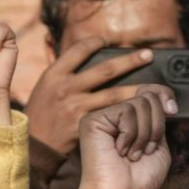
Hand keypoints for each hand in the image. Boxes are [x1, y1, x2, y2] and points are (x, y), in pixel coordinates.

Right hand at [26, 37, 153, 160]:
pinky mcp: (84, 125)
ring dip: (138, 88)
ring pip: (115, 94)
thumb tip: (87, 56)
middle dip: (130, 60)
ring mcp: (76, 107)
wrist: (34, 146)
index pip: (80, 50)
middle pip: (106, 70)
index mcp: (54, 74)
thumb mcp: (44, 88)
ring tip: (155, 85)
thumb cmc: (40, 116)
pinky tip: (141, 110)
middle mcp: (66, 88)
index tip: (109, 41)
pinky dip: (129, 112)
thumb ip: (64, 74)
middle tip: (148, 54)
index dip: (97, 42)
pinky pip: (112, 116)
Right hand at [75, 85, 176, 188]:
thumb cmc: (137, 180)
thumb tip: (162, 97)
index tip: (173, 111)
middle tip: (144, 150)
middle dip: (156, 126)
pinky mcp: (92, 120)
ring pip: (140, 103)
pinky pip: (126, 111)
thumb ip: (159, 119)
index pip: (148, 91)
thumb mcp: (158, 144)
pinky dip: (131, 134)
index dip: (164, 95)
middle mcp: (114, 116)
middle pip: (148, 96)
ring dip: (144, 135)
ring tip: (132, 154)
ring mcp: (102, 117)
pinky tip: (120, 151)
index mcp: (129, 121)